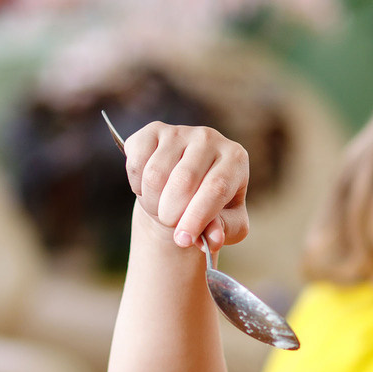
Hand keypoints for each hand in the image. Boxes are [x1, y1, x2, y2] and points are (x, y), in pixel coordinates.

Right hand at [123, 122, 249, 251]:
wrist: (186, 189)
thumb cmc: (212, 209)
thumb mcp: (228, 224)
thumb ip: (224, 231)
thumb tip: (213, 240)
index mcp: (235, 159)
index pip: (216, 188)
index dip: (197, 217)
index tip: (183, 240)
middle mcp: (210, 138)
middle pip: (184, 181)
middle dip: (173, 213)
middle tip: (172, 225)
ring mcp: (180, 131)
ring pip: (156, 174)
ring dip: (153, 203)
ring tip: (162, 210)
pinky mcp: (153, 131)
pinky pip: (137, 162)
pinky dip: (138, 186)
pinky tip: (150, 191)